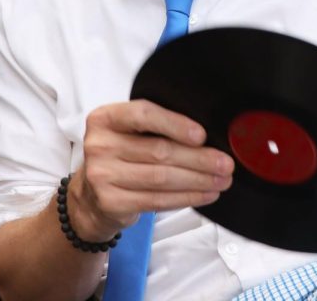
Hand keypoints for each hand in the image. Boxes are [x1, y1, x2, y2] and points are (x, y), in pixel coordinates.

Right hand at [69, 100, 234, 241]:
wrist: (90, 196)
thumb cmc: (120, 157)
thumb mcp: (128, 132)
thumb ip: (156, 126)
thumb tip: (206, 135)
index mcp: (105, 118)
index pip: (143, 114)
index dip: (175, 124)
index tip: (202, 135)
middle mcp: (100, 145)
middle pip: (159, 151)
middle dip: (199, 158)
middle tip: (226, 163)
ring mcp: (102, 175)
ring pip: (162, 178)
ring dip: (198, 180)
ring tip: (221, 180)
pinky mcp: (111, 202)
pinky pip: (157, 200)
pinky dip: (187, 197)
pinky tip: (205, 194)